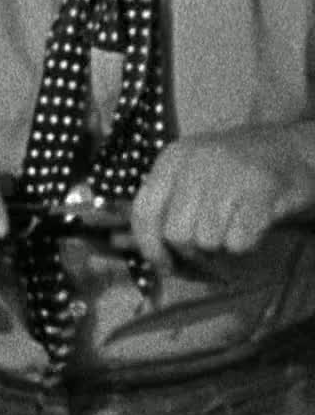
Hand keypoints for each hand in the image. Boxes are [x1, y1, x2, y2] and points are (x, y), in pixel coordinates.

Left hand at [129, 123, 314, 278]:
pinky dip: (244, 245)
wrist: (296, 149)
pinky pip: (238, 241)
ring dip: (221, 247)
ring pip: (207, 241)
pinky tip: (252, 227)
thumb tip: (118, 241)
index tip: (163, 265)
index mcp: (171, 160)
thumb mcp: (191, 177)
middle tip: (213, 246)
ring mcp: (227, 175)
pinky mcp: (260, 192)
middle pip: (176, 234)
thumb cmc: (237, 170)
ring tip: (234, 228)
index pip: (143, 211)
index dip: (148, 245)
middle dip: (193, 251)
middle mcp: (194, 164)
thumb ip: (160, 208)